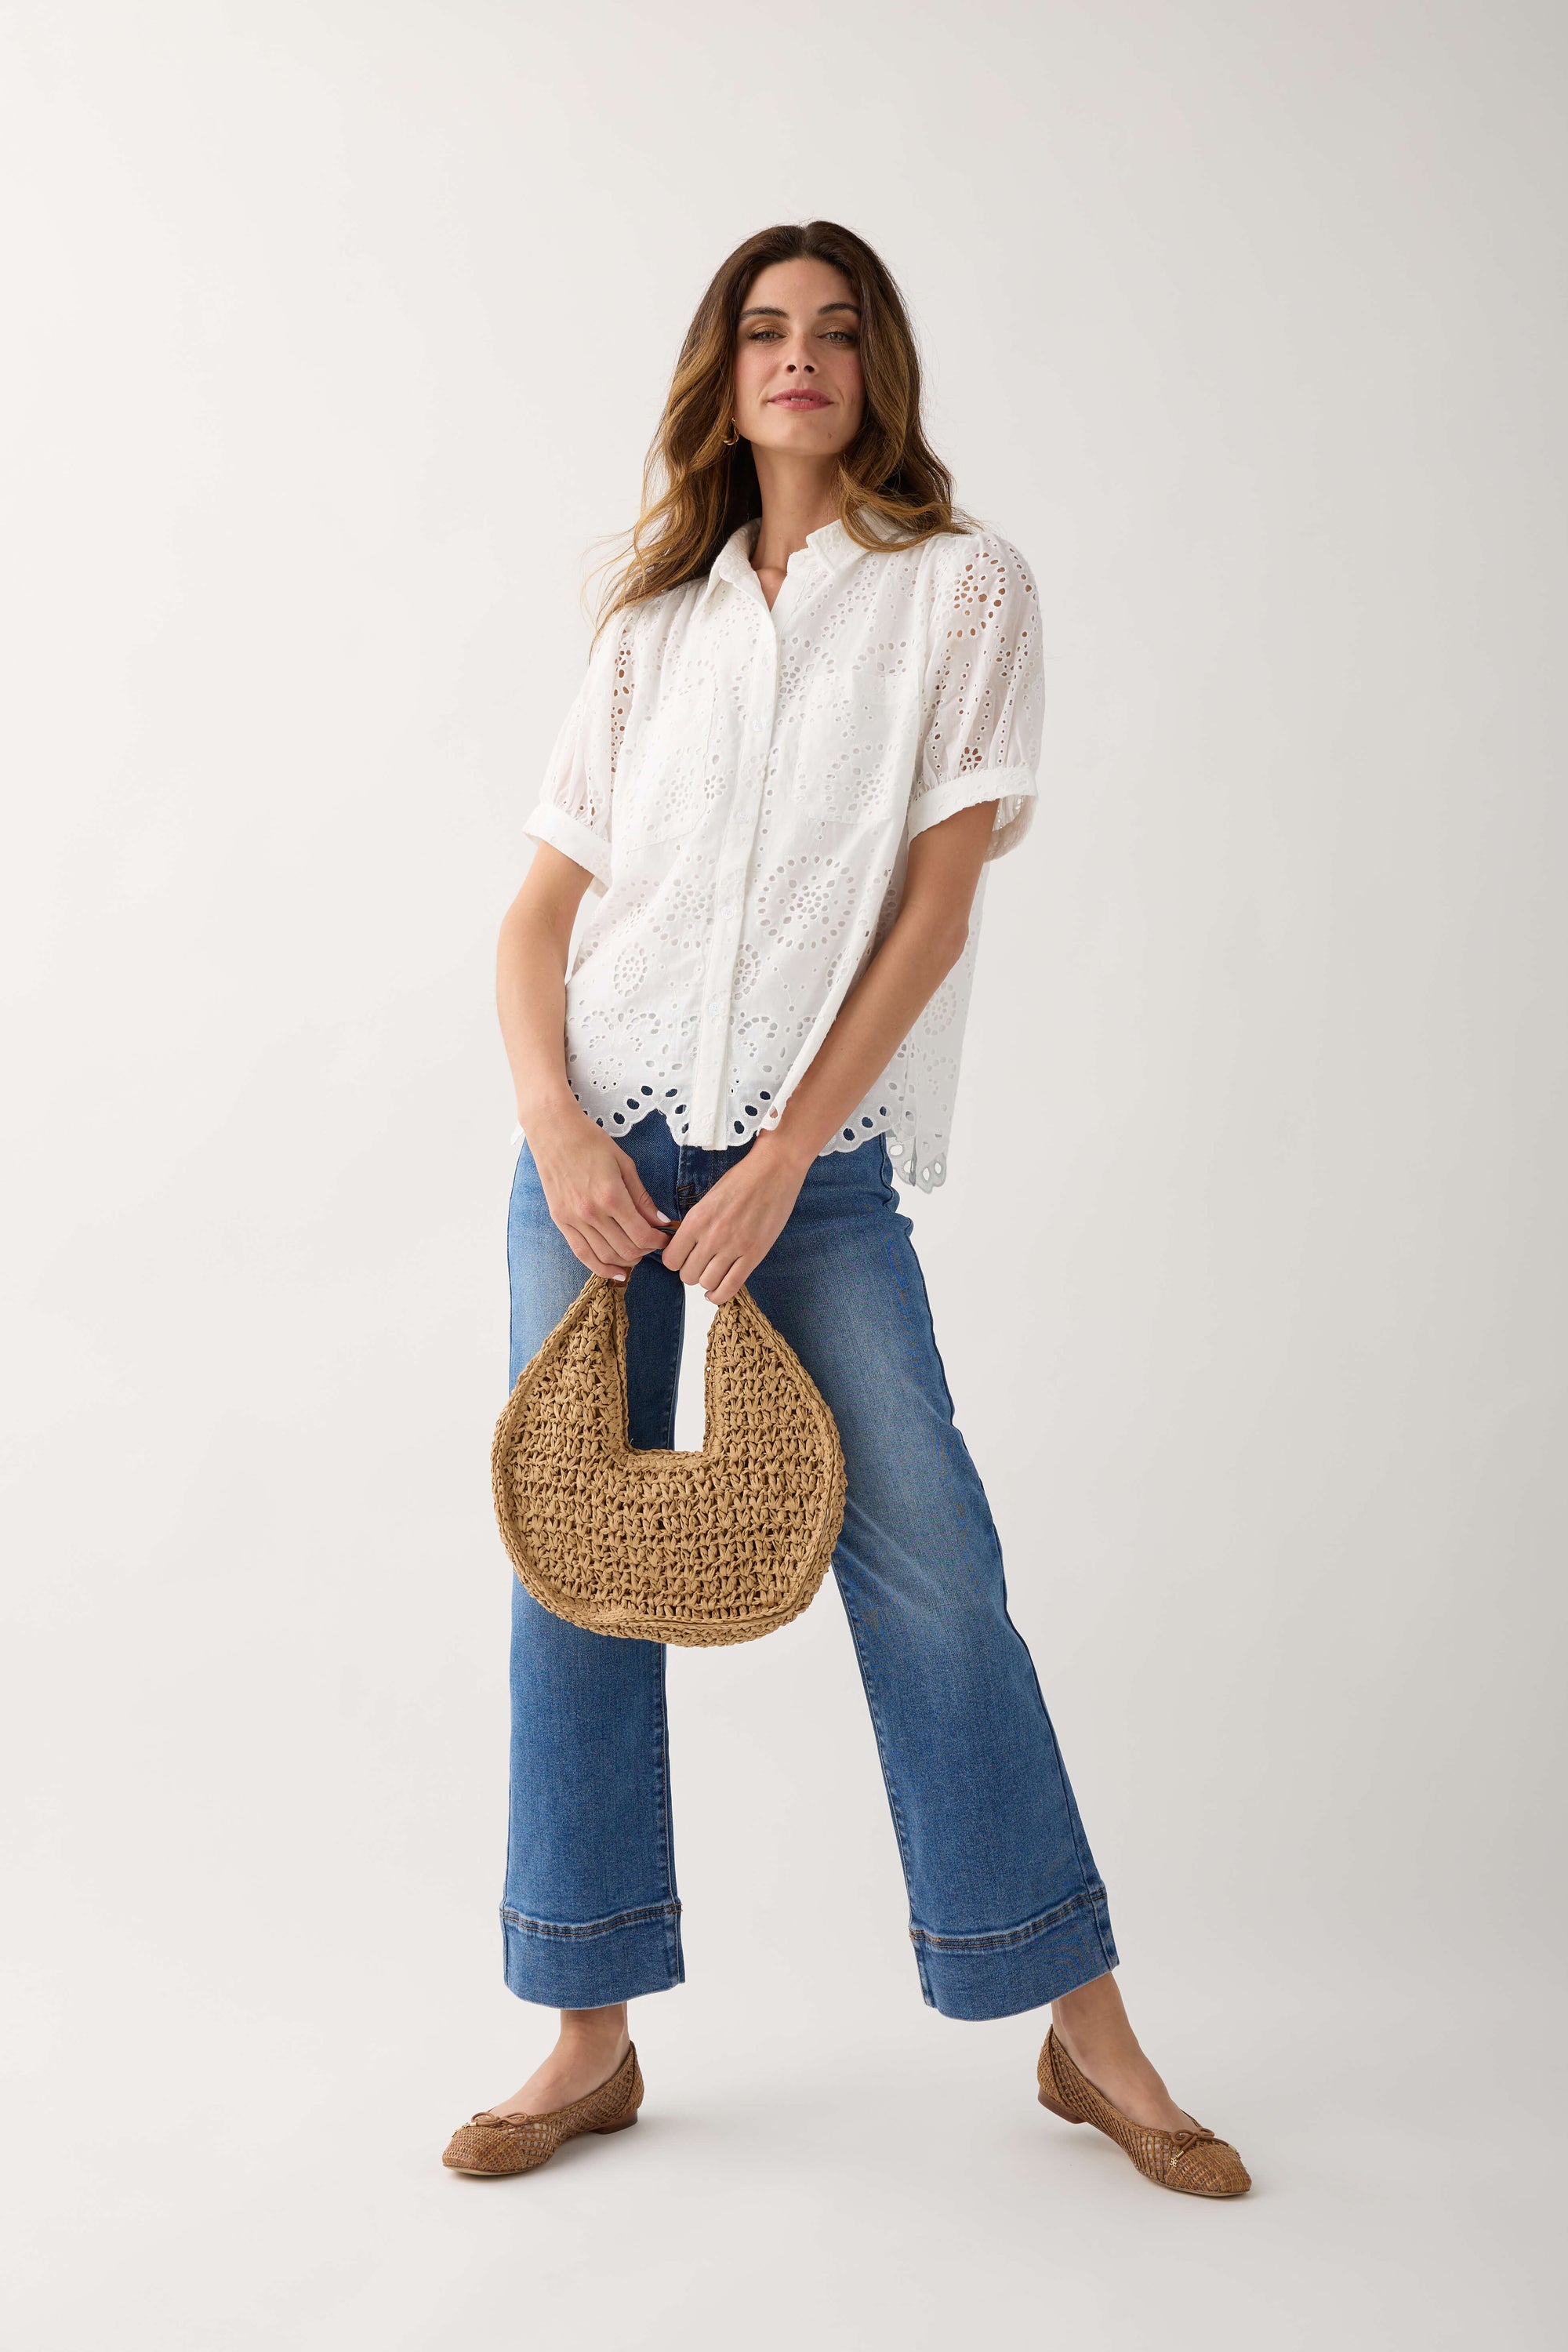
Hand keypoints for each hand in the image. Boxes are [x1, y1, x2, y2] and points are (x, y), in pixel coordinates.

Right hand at [523, 1100, 672, 1278]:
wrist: (554, 1132)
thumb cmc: (591, 1142)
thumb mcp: (624, 1164)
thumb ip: (642, 1196)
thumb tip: (661, 1220)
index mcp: (611, 1196)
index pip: (642, 1234)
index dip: (658, 1242)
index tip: (666, 1238)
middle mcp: (592, 1212)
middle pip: (627, 1249)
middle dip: (646, 1251)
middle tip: (653, 1243)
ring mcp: (573, 1219)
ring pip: (606, 1255)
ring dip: (627, 1260)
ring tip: (637, 1253)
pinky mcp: (560, 1221)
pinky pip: (582, 1254)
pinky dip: (601, 1267)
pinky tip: (616, 1272)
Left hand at [659, 1134, 808, 1303]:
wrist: (773, 1171)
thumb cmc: (741, 1180)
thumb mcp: (707, 1199)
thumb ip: (695, 1225)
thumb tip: (683, 1247)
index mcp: (696, 1220)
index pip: (671, 1259)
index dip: (675, 1261)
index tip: (682, 1258)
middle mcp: (712, 1236)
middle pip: (687, 1275)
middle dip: (691, 1272)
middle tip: (700, 1264)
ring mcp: (734, 1248)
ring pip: (707, 1283)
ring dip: (707, 1281)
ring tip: (713, 1272)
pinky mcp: (754, 1255)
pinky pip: (730, 1287)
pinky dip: (719, 1295)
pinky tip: (716, 1292)